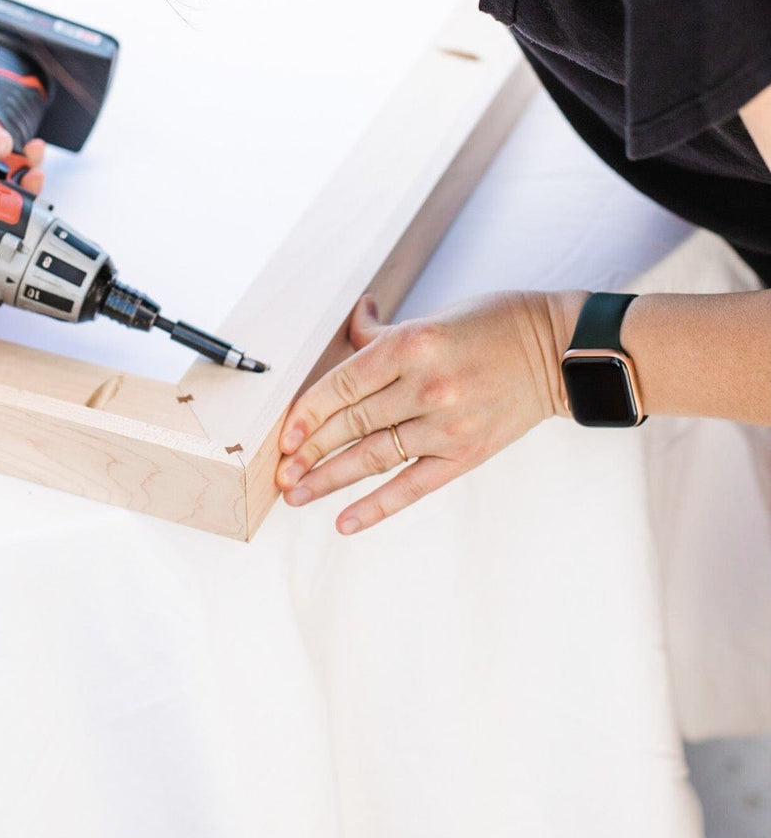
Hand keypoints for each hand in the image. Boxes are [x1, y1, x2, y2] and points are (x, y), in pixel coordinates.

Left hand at [276, 288, 586, 534]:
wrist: (558, 351)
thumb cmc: (493, 324)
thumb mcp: (434, 317)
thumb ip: (384, 335)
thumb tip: (350, 327)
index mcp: (414, 345)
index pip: (344, 384)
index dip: (308, 412)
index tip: (284, 433)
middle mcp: (428, 387)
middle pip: (353, 423)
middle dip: (309, 449)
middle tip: (278, 471)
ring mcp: (448, 425)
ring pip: (374, 456)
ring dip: (329, 478)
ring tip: (296, 494)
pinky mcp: (466, 453)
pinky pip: (412, 485)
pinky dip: (376, 505)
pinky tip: (345, 520)